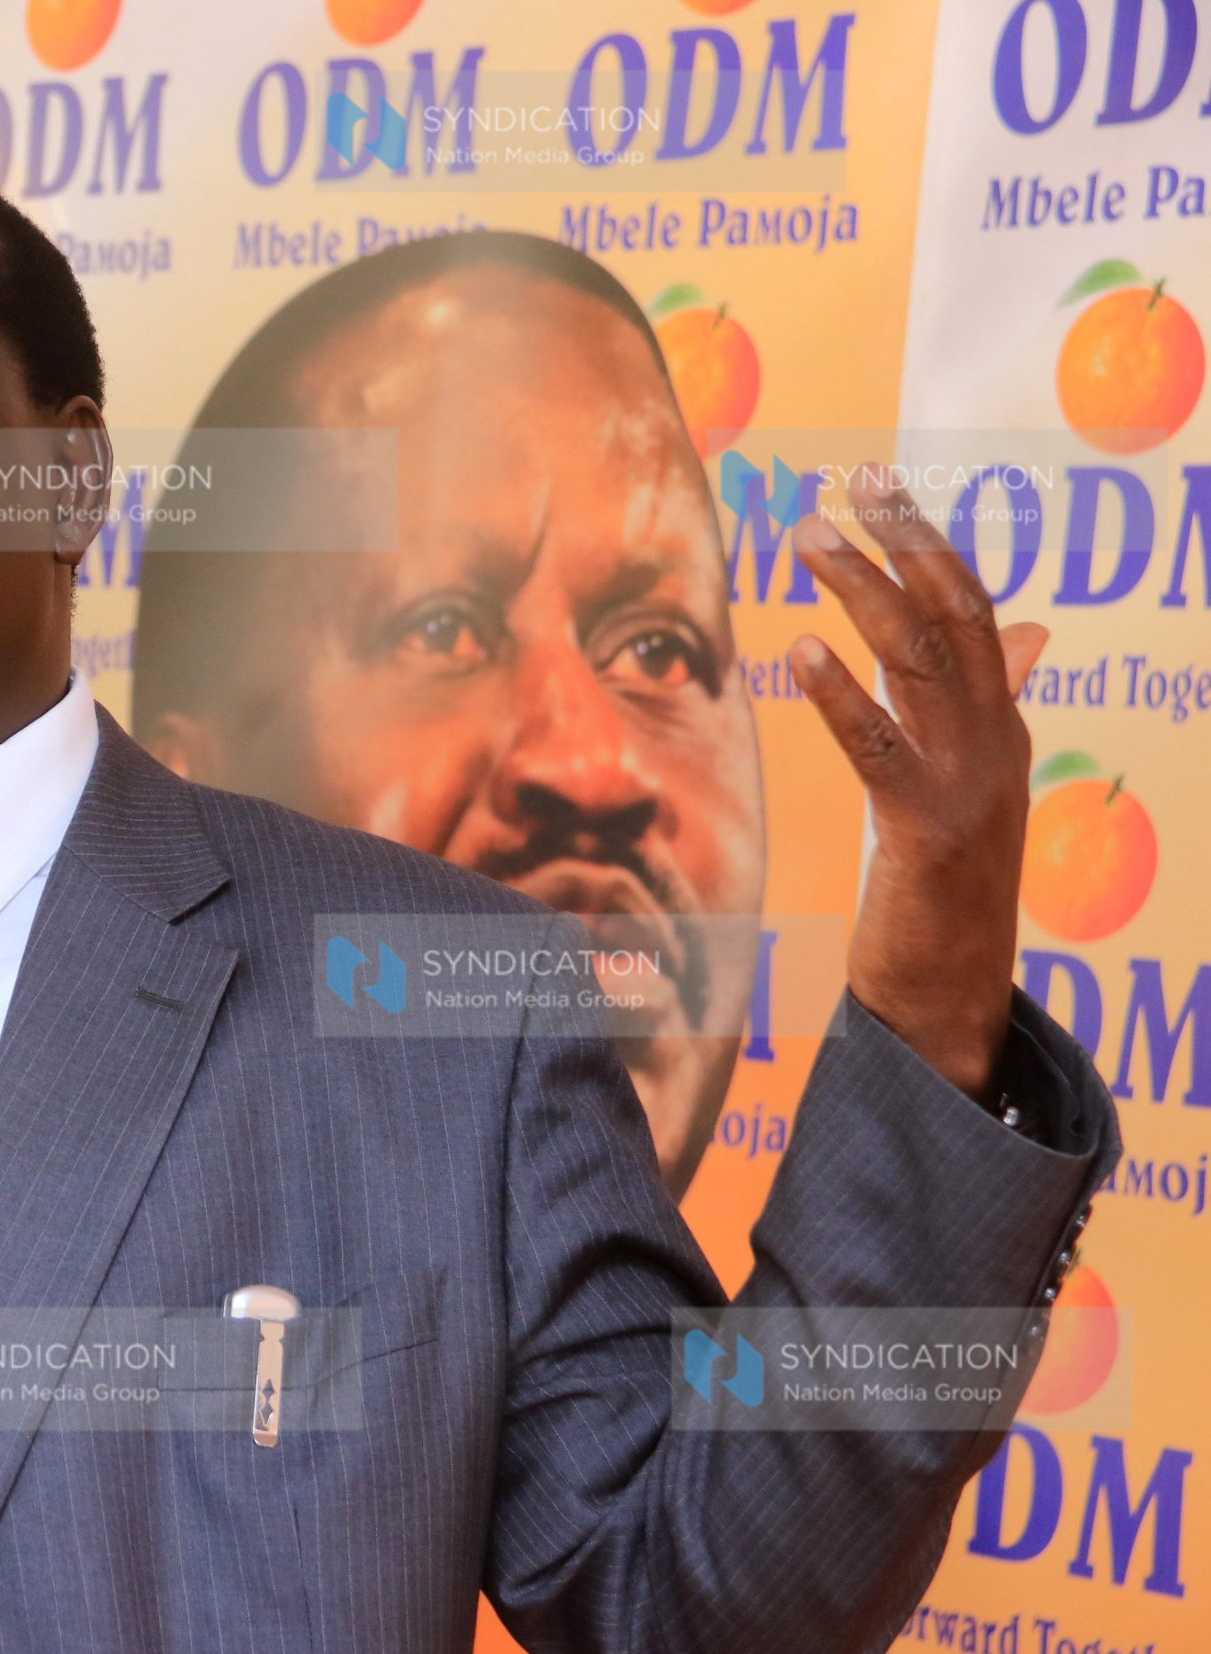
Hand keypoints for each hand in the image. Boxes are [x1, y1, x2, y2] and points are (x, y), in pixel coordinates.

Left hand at [789, 465, 1047, 1102]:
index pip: (973, 612)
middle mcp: (998, 745)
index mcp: (1001, 730)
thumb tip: (1024, 634)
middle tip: (851, 482)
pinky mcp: (927, 835)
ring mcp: (971, 788)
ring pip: (926, 665)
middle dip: (908, 540)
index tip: (879, 484)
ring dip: (865, 594)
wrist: (950, 1002)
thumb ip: (979, 709)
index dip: (928, 543)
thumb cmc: (941, 897)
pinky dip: (845, 698)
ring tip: (810, 540)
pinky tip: (799, 654)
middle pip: (960, 616)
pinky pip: (885, 751)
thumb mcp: (965, 787)